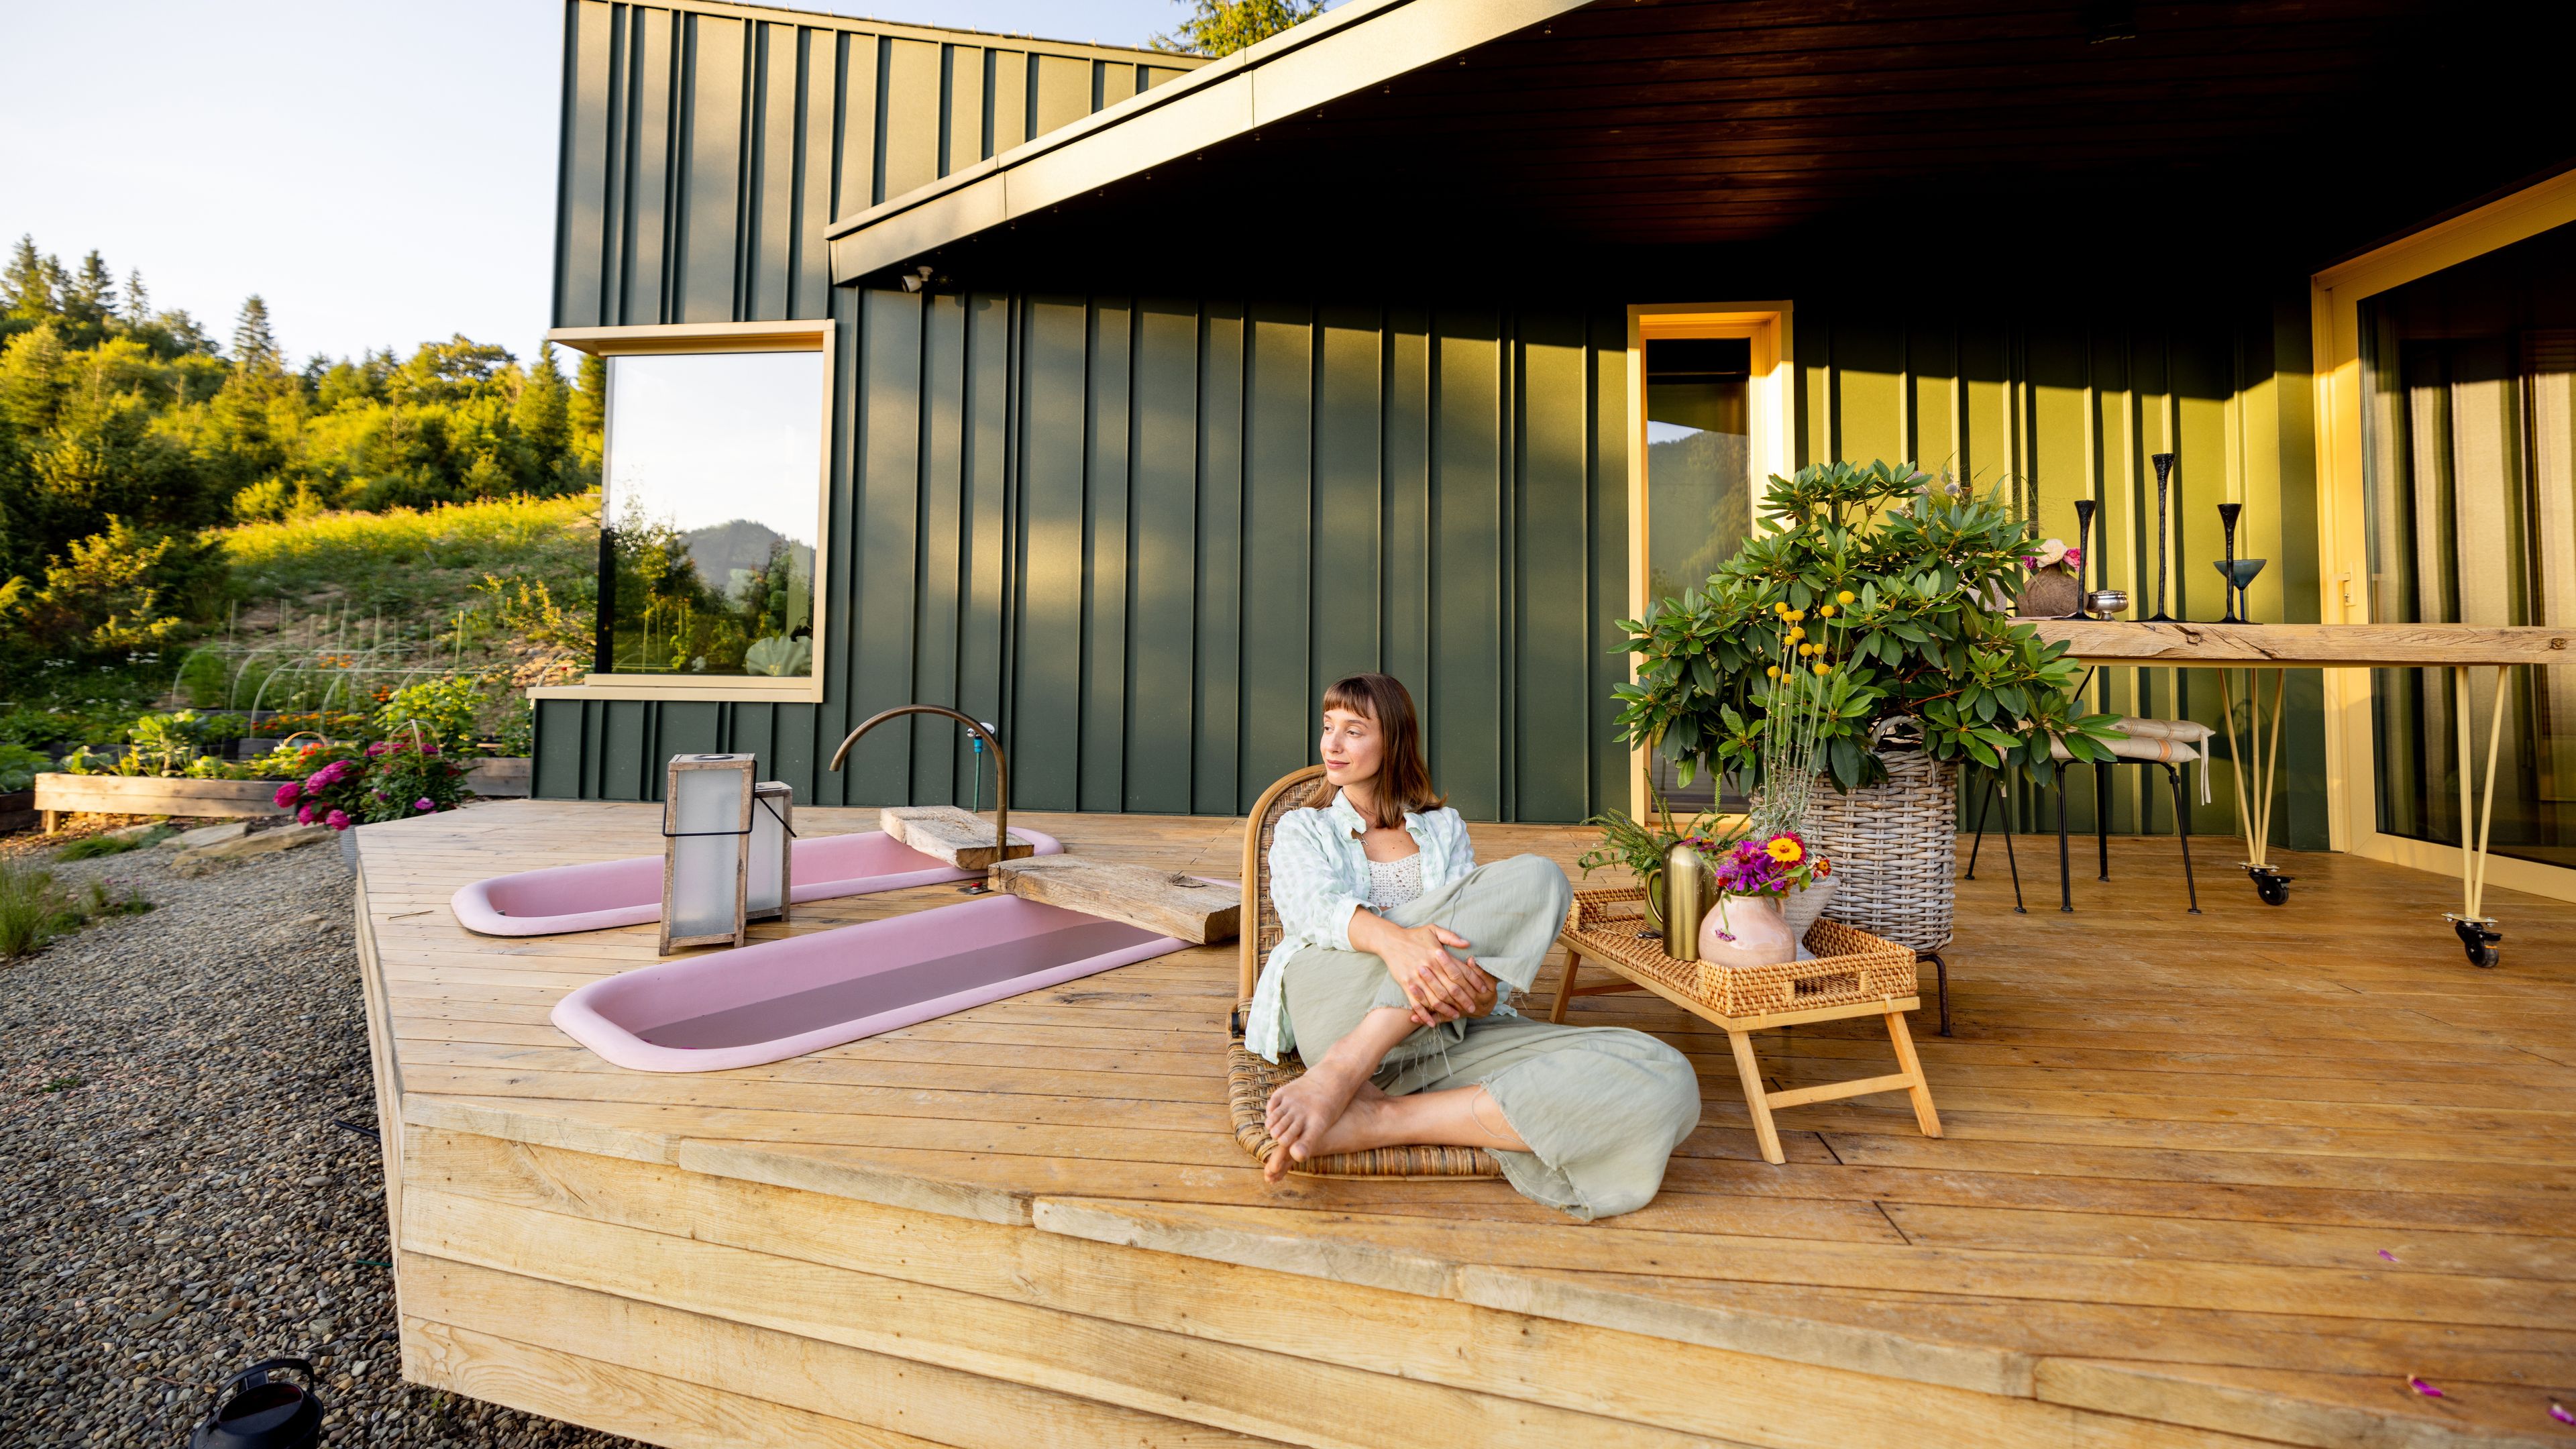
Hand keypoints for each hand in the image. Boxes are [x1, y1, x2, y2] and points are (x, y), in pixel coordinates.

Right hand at [1368, 919, 1487, 1023]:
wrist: (1389, 940)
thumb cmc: (1413, 935)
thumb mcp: (1433, 930)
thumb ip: (1451, 937)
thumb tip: (1468, 944)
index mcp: (1439, 955)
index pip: (1461, 972)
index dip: (1474, 982)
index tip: (1483, 990)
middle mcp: (1430, 967)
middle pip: (1451, 988)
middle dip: (1464, 1000)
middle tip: (1473, 1008)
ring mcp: (1418, 978)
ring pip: (1436, 999)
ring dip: (1447, 1009)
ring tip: (1456, 1015)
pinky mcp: (1406, 985)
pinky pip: (1417, 1004)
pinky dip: (1424, 1015)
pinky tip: (1431, 1022)